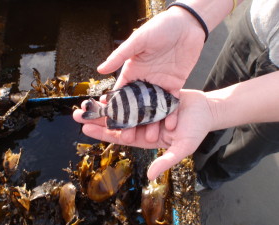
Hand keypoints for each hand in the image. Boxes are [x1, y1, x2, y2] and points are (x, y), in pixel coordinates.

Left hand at [73, 89, 213, 179]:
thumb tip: (149, 177)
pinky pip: (132, 95)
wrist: (206, 110)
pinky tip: (109, 91)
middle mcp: (142, 124)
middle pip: (116, 123)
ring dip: (105, 106)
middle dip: (97, 120)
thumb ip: (166, 160)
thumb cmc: (195, 130)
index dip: (102, 135)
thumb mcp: (182, 147)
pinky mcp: (150, 97)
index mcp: (146, 138)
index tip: (85, 130)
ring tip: (88, 102)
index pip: (120, 137)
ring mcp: (145, 110)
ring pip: (121, 109)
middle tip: (77, 114)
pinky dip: (121, 94)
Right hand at [97, 7, 204, 142]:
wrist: (186, 25)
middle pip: (136, 106)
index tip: (110, 123)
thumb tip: (100, 70)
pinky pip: (171, 104)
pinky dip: (170, 115)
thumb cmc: (159, 28)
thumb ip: (120, 56)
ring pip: (153, 108)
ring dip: (152, 122)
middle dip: (133, 122)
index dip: (115, 109)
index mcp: (132, 71)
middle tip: (128, 138)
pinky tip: (169, 127)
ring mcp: (160, 85)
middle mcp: (144, 81)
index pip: (120, 93)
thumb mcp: (137, 41)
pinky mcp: (174, 85)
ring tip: (150, 138)